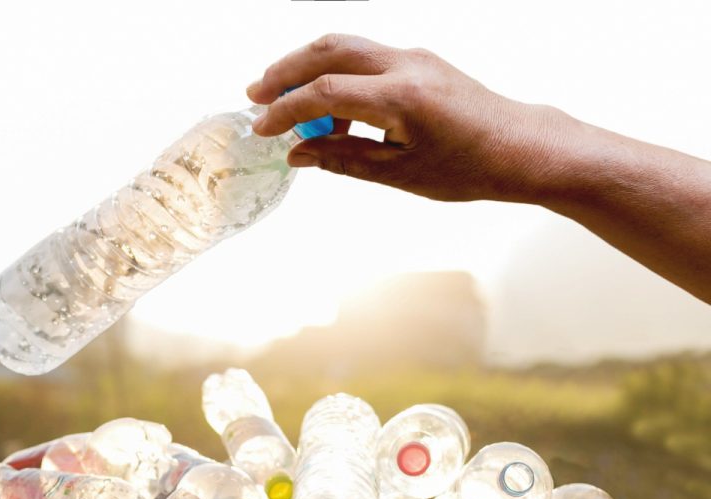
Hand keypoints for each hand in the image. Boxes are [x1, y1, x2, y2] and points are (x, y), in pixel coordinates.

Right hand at [247, 34, 570, 203]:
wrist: (520, 147)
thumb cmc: (470, 167)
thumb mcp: (400, 174)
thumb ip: (343, 159)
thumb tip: (299, 153)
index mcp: (402, 98)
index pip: (326, 93)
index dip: (286, 110)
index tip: (262, 128)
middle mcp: (407, 65)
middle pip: (329, 50)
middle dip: (285, 71)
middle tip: (256, 96)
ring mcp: (414, 57)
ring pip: (345, 46)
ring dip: (307, 67)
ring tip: (284, 103)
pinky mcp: (418, 61)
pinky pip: (365, 58)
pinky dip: (335, 75)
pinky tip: (329, 112)